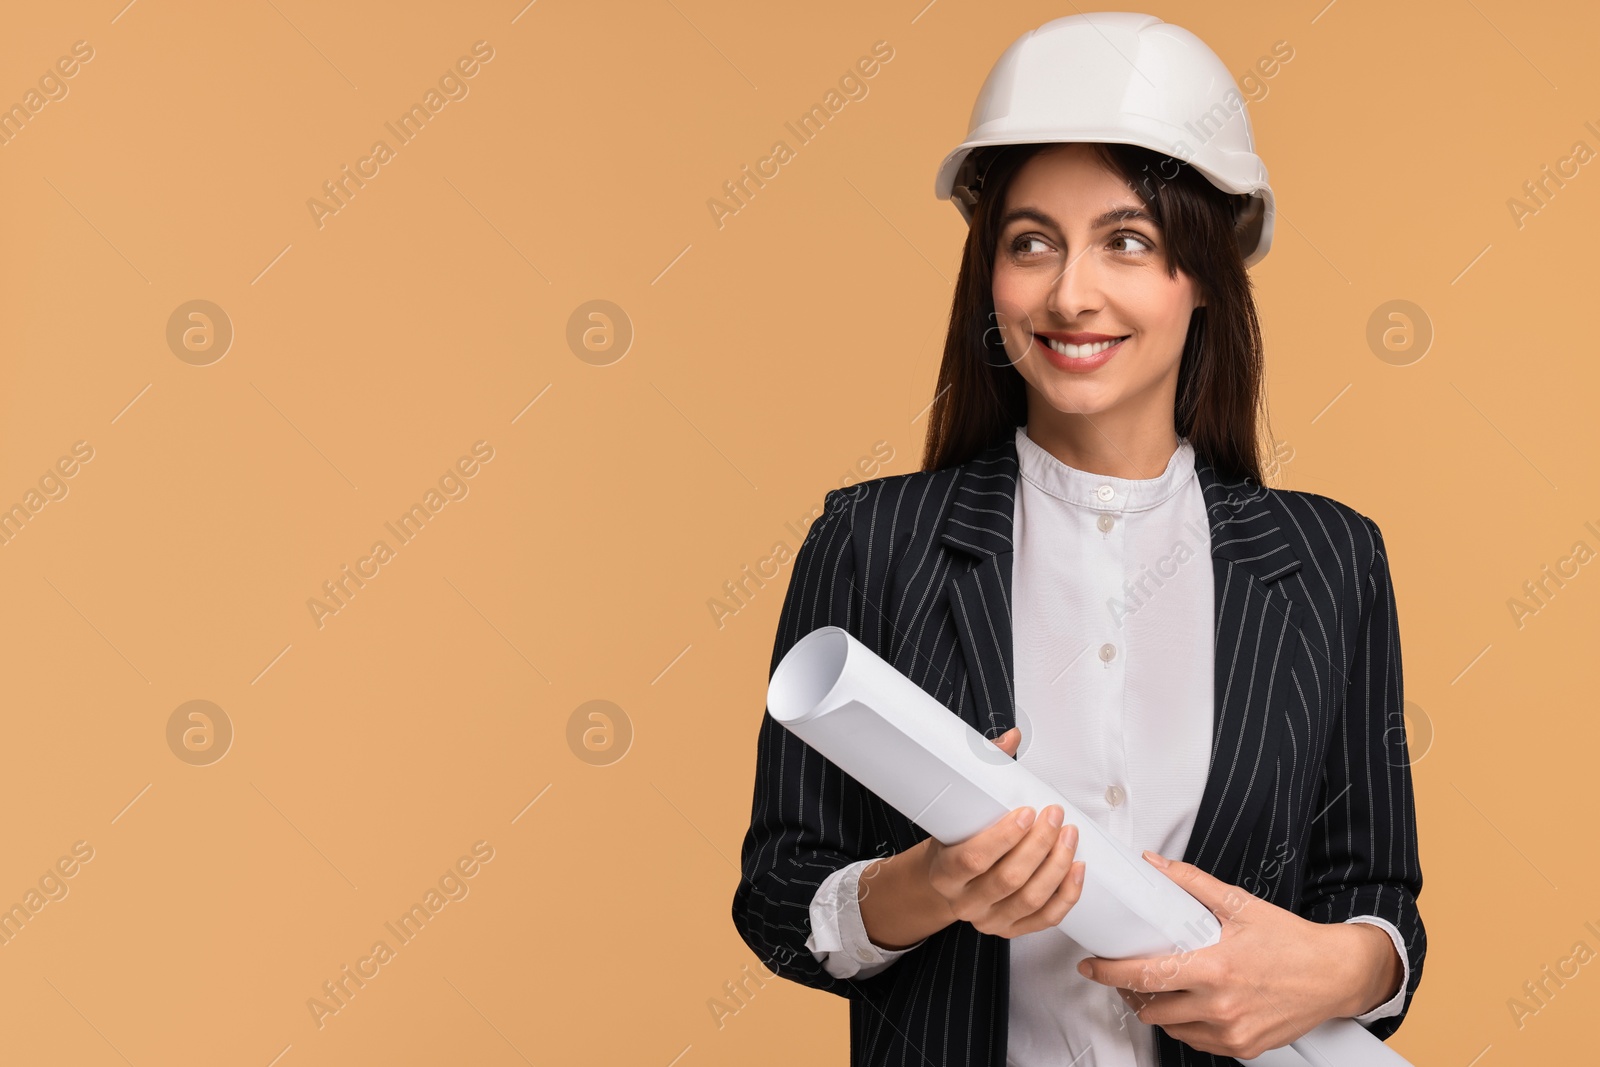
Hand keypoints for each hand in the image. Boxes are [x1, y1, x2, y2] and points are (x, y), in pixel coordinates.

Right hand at [918, 726, 1086, 938]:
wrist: (947, 880)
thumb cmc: (956, 840)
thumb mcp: (959, 809)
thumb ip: (985, 770)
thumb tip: (1013, 737)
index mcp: (945, 872)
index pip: (973, 859)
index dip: (1003, 837)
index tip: (1026, 812)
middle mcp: (964, 901)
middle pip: (1008, 879)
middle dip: (1039, 845)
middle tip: (1055, 816)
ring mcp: (989, 920)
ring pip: (1030, 899)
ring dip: (1057, 866)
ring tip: (1070, 837)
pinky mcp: (1011, 930)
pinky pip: (1045, 919)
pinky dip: (1066, 895)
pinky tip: (1077, 869)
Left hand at [1075, 851, 1361, 1060]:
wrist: (1336, 975)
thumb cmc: (1292, 942)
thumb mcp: (1240, 905)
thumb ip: (1191, 883)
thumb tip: (1155, 864)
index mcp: (1216, 969)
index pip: (1145, 975)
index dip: (1110, 973)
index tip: (1091, 967)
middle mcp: (1221, 1006)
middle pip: (1150, 1007)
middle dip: (1129, 992)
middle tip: (1125, 974)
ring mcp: (1232, 1032)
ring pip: (1170, 1027)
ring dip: (1156, 1009)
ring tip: (1158, 986)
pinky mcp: (1243, 1048)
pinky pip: (1196, 1041)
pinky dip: (1185, 1024)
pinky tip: (1190, 1003)